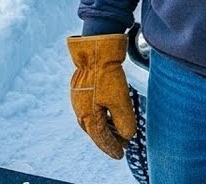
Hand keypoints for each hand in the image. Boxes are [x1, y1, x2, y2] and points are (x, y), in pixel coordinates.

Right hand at [66, 33, 135, 158]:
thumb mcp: (120, 101)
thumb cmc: (108, 76)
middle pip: (94, 132)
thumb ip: (124, 122)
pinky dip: (100, 117)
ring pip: (91, 121)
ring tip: (117, 131)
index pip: (101, 138)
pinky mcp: (80, 91)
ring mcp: (78, 100)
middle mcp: (79, 110)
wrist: (96, 52)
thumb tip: (127, 135)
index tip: (121, 155)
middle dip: (108, 140)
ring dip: (104, 128)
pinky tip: (108, 115)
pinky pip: (89, 110)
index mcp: (88, 115)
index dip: (112, 147)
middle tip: (121, 146)